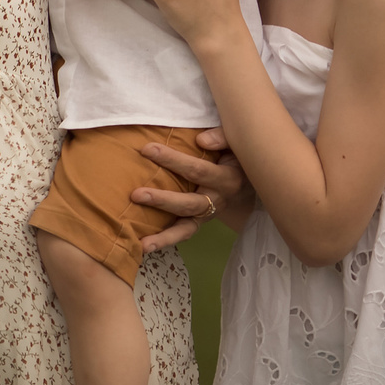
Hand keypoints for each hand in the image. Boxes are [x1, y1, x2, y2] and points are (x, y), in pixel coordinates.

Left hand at [137, 128, 250, 251]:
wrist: (249, 178)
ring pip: (187, 227)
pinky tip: (143, 247)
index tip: (147, 149)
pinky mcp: (199, 221)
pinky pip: (183, 233)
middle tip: (136, 194)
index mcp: (228, 178)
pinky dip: (165, 241)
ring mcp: (208, 214)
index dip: (173, 160)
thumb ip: (223, 137)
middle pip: (190, 203)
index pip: (198, 170)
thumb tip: (202, 139)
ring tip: (141, 242)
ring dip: (163, 234)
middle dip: (162, 200)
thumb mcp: (235, 142)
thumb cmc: (234, 153)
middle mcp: (218, 200)